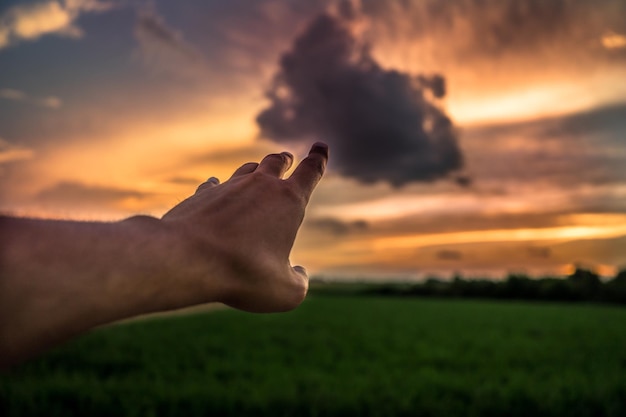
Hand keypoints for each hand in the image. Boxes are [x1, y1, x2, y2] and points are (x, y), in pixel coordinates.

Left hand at [161, 142, 327, 311]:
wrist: (188, 259)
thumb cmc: (243, 274)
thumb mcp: (284, 292)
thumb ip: (299, 282)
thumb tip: (300, 273)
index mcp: (289, 201)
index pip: (311, 171)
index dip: (319, 158)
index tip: (321, 146)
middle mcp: (260, 186)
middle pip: (276, 162)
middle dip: (285, 160)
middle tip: (287, 158)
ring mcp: (229, 187)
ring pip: (247, 169)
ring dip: (255, 170)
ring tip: (257, 171)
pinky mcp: (201, 195)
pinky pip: (214, 184)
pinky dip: (218, 186)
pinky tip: (215, 187)